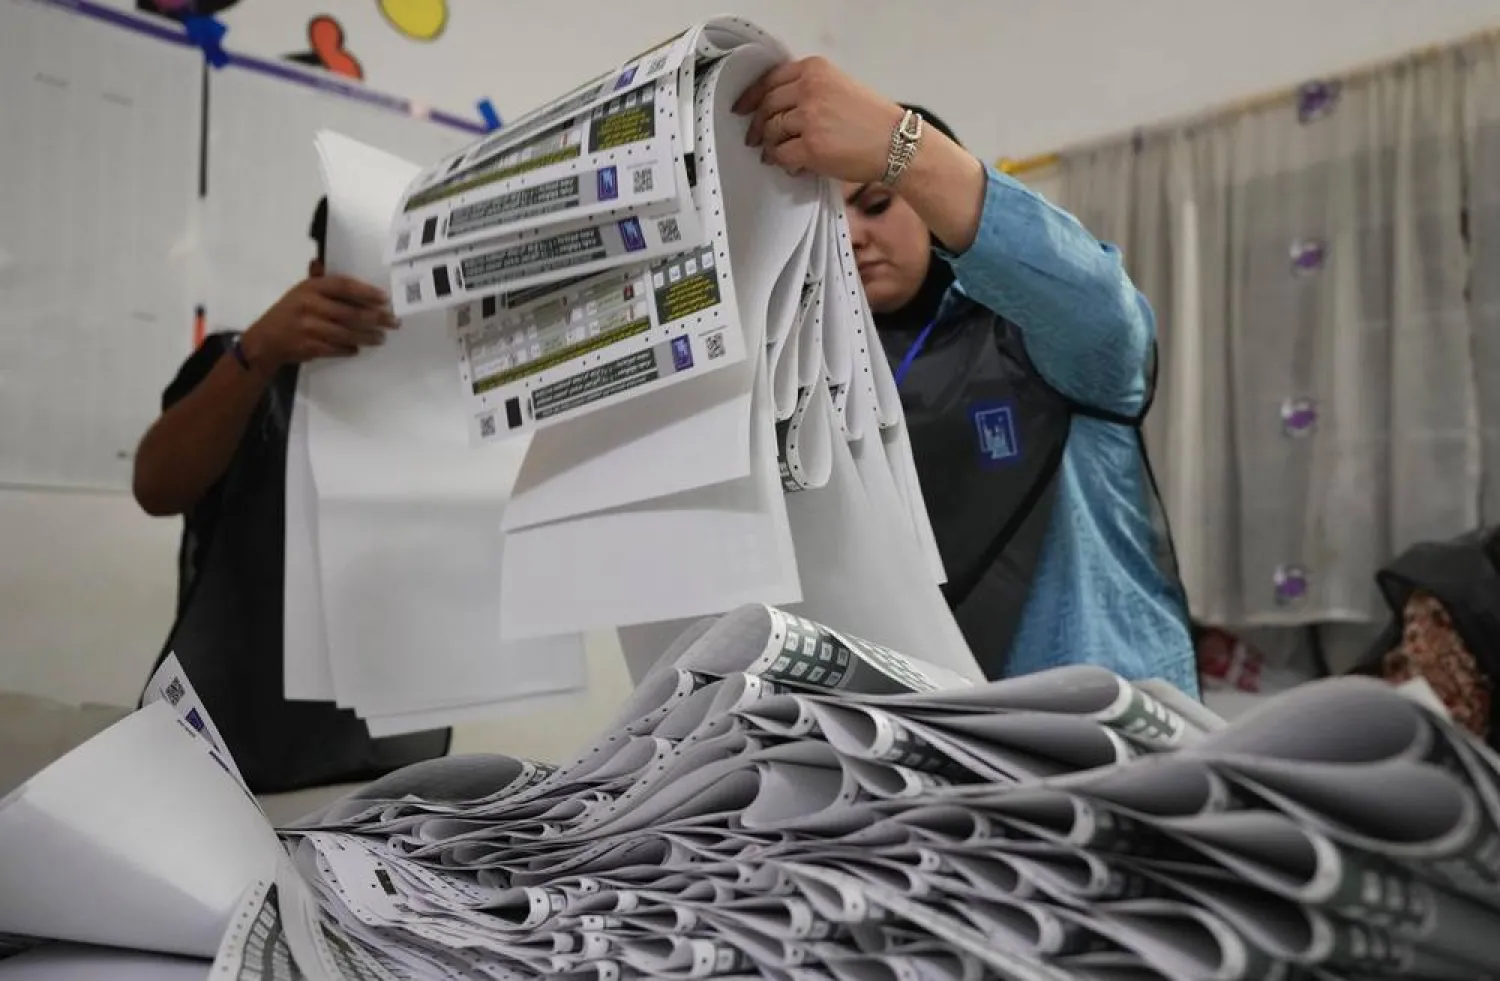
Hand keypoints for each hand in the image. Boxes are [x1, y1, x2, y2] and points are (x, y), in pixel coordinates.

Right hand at [240, 275, 396, 373]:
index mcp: (310, 287)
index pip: (344, 286)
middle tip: (393, 322)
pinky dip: (350, 349)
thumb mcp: (303, 292)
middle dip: (376, 318)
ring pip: (347, 333)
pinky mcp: (310, 346)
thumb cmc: (290, 312)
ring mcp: (309, 327)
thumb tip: (363, 288)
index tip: (385, 299)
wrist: (265, 340)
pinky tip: (359, 348)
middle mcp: (310, 305)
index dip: (367, 292)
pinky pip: (337, 348)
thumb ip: (328, 287)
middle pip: (351, 312)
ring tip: (381, 337)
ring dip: (368, 336)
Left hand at [733, 57, 904, 182]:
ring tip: (776, 154)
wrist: (897, 142)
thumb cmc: (873, 119)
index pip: (770, 80)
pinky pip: (782, 154)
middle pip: (767, 106)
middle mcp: (809, 90)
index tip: (741, 108)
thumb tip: (777, 107)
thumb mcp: (840, 87)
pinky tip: (792, 165)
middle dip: (756, 125)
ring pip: (771, 132)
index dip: (750, 97)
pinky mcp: (811, 147)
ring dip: (769, 146)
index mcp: (815, 70)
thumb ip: (809, 89)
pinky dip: (782, 161)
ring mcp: (809, 119)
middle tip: (754, 139)